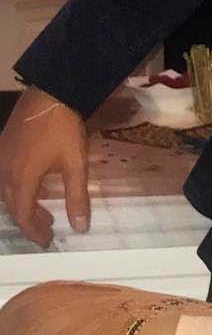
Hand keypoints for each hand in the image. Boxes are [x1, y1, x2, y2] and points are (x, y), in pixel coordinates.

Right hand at [0, 88, 89, 245]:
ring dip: (24, 205)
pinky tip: (35, 187)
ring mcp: (2, 156)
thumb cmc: (64, 129)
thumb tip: (80, 228)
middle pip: (12, 204)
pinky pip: (5, 175)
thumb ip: (77, 198)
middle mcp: (5, 169)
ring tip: (45, 214)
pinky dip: (19, 189)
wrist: (50, 92)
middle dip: (29, 221)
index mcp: (21, 177)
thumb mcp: (76, 165)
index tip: (47, 242)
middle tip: (48, 231)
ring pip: (7, 190)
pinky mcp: (5, 145)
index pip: (22, 214)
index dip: (33, 231)